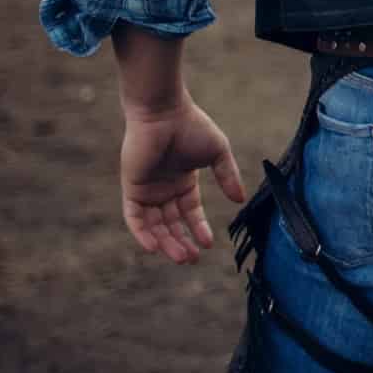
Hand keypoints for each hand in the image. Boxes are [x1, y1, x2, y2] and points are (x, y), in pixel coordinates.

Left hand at [119, 99, 246, 264]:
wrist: (164, 113)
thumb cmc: (192, 127)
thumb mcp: (218, 153)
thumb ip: (228, 176)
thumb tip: (240, 200)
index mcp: (183, 181)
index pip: (190, 213)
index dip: (199, 229)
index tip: (209, 244)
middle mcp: (164, 189)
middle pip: (171, 223)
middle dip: (181, 242)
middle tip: (190, 260)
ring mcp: (147, 189)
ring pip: (155, 225)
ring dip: (166, 242)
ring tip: (181, 257)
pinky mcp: (133, 188)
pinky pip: (135, 217)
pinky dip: (143, 233)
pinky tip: (155, 247)